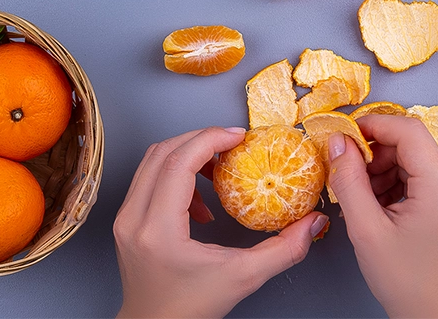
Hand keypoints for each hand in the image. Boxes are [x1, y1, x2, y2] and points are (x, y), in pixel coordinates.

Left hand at [113, 127, 328, 318]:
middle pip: (162, 153)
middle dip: (200, 140)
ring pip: (152, 162)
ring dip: (186, 155)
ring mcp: (124, 217)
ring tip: (218, 170)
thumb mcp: (243, 277)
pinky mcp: (125, 219)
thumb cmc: (189, 308)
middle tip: (232, 145)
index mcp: (158, 230)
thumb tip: (312, 223)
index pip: (179, 163)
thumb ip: (283, 250)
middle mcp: (133, 218)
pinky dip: (175, 174)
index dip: (210, 140)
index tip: (237, 136)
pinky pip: (148, 179)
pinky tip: (199, 200)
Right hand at [327, 115, 437, 318]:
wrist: (433, 311)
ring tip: (364, 198)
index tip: (344, 135)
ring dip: (382, 168)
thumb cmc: (403, 279)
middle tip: (348, 176)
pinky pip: (421, 173)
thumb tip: (337, 142)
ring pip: (413, 157)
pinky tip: (379, 203)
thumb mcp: (365, 228)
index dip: (373, 126)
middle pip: (411, 144)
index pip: (409, 132)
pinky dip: (395, 180)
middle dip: (374, 154)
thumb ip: (348, 179)